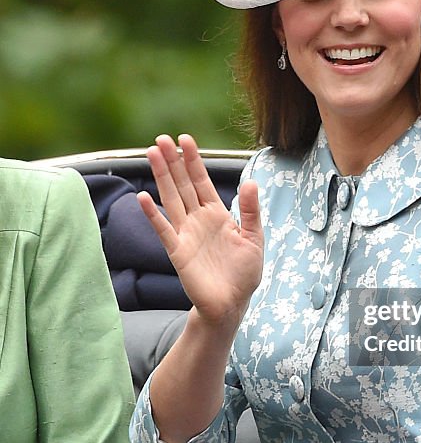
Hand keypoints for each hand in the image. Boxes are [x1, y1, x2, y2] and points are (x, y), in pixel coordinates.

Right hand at [139, 134, 262, 328]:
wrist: (232, 303)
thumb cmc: (244, 273)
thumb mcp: (254, 238)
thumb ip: (252, 211)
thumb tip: (252, 181)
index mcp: (217, 214)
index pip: (202, 181)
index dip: (194, 160)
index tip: (185, 139)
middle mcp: (198, 220)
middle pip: (183, 184)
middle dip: (173, 161)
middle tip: (161, 138)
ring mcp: (186, 234)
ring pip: (171, 199)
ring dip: (161, 177)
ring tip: (152, 154)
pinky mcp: (178, 252)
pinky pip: (164, 230)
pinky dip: (153, 214)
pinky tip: (144, 197)